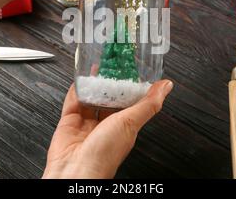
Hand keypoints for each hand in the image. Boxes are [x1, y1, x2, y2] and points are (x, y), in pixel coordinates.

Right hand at [42, 80, 172, 178]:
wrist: (75, 170)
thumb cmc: (105, 155)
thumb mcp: (132, 122)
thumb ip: (149, 103)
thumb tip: (166, 87)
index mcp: (124, 126)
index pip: (129, 102)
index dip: (130, 86)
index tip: (132, 70)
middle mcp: (105, 125)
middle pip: (108, 99)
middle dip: (110, 83)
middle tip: (112, 65)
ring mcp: (87, 124)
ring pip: (90, 98)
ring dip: (93, 84)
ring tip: (97, 67)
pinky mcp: (69, 122)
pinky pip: (72, 102)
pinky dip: (75, 90)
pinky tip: (79, 79)